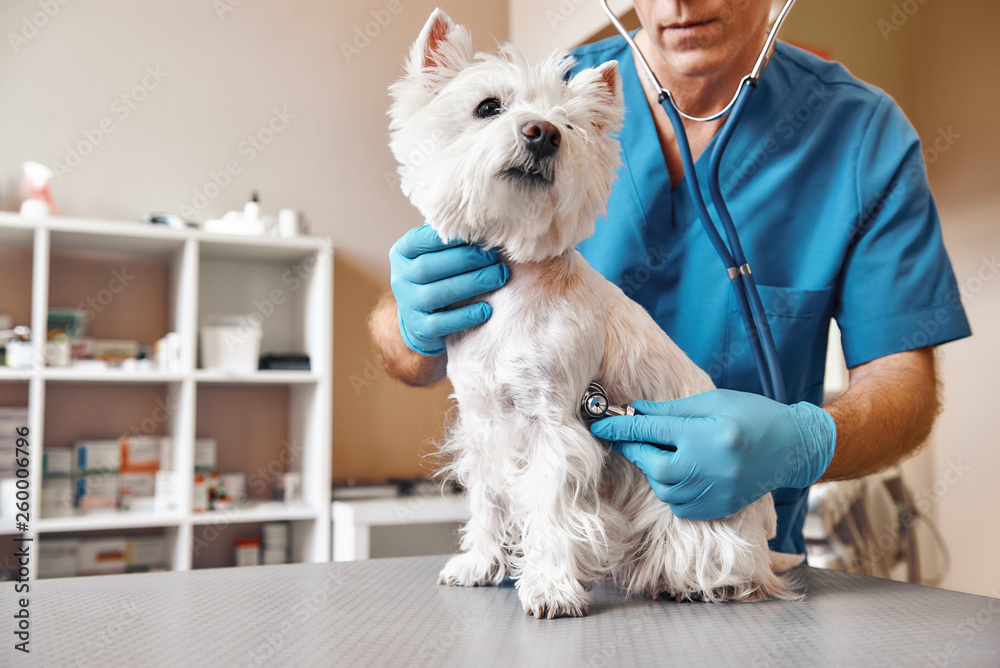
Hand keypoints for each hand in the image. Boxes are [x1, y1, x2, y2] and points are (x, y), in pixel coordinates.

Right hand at [390, 224, 508, 355]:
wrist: (421, 319)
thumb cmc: (437, 277)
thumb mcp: (435, 255)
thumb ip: (450, 241)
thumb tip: (484, 224)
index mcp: (403, 253)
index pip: (420, 240)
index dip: (448, 237)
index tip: (477, 233)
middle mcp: (400, 278)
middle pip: (428, 267)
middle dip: (464, 260)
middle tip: (493, 257)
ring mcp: (407, 305)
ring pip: (436, 294)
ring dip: (471, 284)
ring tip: (498, 277)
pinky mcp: (419, 328)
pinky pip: (441, 323)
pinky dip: (464, 316)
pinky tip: (486, 309)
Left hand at [589, 389, 835, 519]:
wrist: (793, 446)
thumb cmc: (752, 414)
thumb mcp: (713, 401)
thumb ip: (672, 410)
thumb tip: (635, 411)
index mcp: (708, 435)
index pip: (652, 431)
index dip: (621, 427)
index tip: (599, 425)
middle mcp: (710, 467)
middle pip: (655, 465)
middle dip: (638, 451)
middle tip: (633, 438)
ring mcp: (716, 491)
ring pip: (665, 489)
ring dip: (655, 470)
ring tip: (664, 452)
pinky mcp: (719, 508)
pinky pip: (680, 506)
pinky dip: (671, 490)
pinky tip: (680, 472)